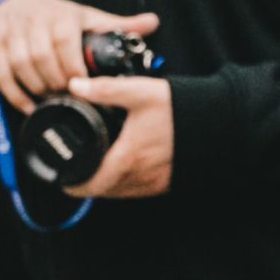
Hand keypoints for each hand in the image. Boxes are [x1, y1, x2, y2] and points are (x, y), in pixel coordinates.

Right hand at [0, 0, 157, 114]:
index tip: (81, 85)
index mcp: (60, 14)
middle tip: (67, 98)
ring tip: (50, 101)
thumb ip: (116, 25)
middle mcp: (33, 20)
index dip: (72, 66)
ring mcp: (11, 32)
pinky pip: (0, 72)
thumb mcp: (87, 17)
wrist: (16, 3)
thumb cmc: (58, 17)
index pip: (64, 40)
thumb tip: (152, 22)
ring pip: (20, 64)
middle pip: (41, 55)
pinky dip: (14, 94)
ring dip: (36, 88)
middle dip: (55, 80)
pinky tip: (28, 106)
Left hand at [67, 74, 173, 199]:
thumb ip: (104, 89)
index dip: (73, 185)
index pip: (92, 184)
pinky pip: (139, 191)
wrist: (217, 124)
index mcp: (128, 158)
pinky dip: (125, 184)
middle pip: (104, 192)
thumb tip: (75, 85)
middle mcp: (141, 177)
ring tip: (96, 169)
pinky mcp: (167, 183)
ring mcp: (155, 183)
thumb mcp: (139, 92)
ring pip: (121, 193)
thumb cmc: (180, 110)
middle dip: (87, 184)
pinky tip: (124, 168)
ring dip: (106, 185)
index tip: (62, 179)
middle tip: (74, 173)